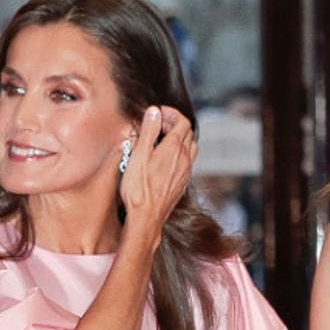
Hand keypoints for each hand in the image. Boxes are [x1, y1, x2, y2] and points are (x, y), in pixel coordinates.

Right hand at [118, 105, 196, 236]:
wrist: (147, 218)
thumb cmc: (139, 189)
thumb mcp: (138, 156)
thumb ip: (148, 131)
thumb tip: (154, 112)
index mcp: (174, 149)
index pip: (183, 122)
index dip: (172, 113)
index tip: (158, 113)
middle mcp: (184, 159)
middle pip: (188, 133)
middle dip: (175, 123)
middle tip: (158, 124)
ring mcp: (185, 172)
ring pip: (191, 147)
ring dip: (180, 138)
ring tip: (163, 140)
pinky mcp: (182, 183)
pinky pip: (188, 161)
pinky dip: (179, 153)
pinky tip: (165, 159)